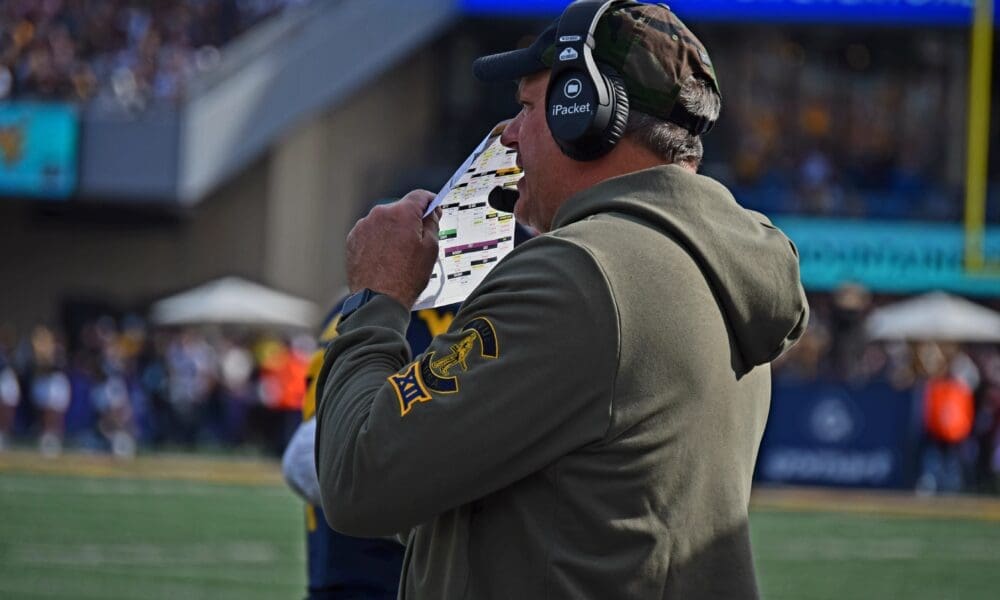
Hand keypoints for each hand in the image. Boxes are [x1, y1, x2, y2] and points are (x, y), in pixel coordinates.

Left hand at [345, 190, 440, 308]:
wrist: (378, 300)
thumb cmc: (406, 278)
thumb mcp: (430, 249)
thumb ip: (432, 224)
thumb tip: (431, 212)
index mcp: (401, 214)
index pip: (419, 196)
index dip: (430, 201)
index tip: (434, 209)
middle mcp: (379, 214)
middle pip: (400, 209)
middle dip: (410, 220)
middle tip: (418, 240)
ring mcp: (363, 226)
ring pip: (384, 221)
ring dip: (393, 231)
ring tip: (399, 255)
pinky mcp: (353, 239)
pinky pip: (371, 233)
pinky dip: (379, 240)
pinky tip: (385, 258)